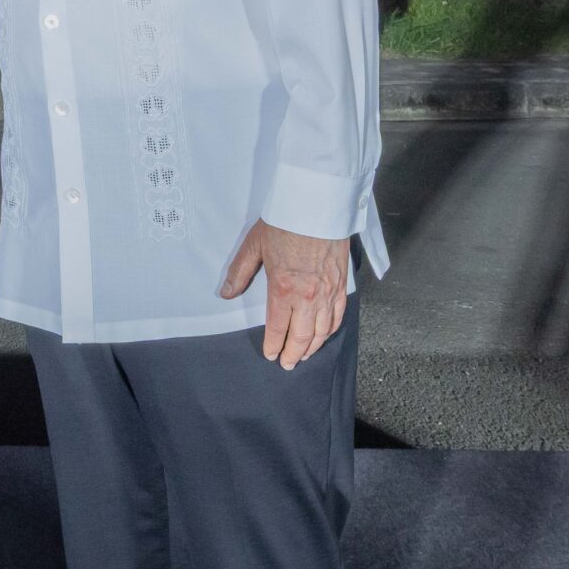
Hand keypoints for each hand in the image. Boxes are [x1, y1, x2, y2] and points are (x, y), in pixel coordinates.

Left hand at [218, 219, 348, 369]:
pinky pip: (338, 316)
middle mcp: (307, 297)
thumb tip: (226, 293)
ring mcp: (327, 292)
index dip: (274, 346)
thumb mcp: (254, 245)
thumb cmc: (284, 223)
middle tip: (287, 364)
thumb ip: (240, 272)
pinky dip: (331, 330)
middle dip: (293, 354)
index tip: (271, 355)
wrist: (317, 205)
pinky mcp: (341, 284)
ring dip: (313, 347)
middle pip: (302, 337)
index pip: (278, 329)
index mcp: (283, 290)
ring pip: (322, 331)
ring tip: (304, 355)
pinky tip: (325, 335)